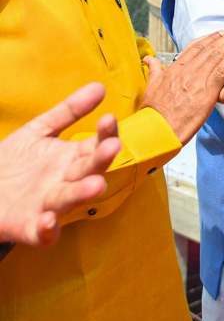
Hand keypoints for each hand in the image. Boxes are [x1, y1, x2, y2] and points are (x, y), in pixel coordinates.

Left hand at [0, 83, 121, 245]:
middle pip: (89, 170)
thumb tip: (100, 86)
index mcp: (72, 158)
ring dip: (83, 194)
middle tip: (111, 148)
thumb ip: (69, 111)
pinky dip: (48, 230)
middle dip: (101, 161)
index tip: (108, 119)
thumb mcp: (39, 132)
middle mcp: (65, 181)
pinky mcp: (29, 227)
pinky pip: (43, 234)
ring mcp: (49, 205)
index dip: (105, 133)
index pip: (97, 144)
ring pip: (70, 200)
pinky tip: (47, 221)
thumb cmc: (14, 162)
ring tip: (95, 186)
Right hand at [142, 19, 223, 144]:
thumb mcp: (150, 86)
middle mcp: (186, 71)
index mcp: (174, 70)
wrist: (157, 128)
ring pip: (215, 59)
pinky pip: (220, 73)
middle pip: (207, 51)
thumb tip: (148, 58)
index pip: (193, 50)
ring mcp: (196, 80)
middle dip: (221, 40)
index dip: (207, 41)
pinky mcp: (206, 92)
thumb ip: (153, 70)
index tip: (217, 34)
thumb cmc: (153, 111)